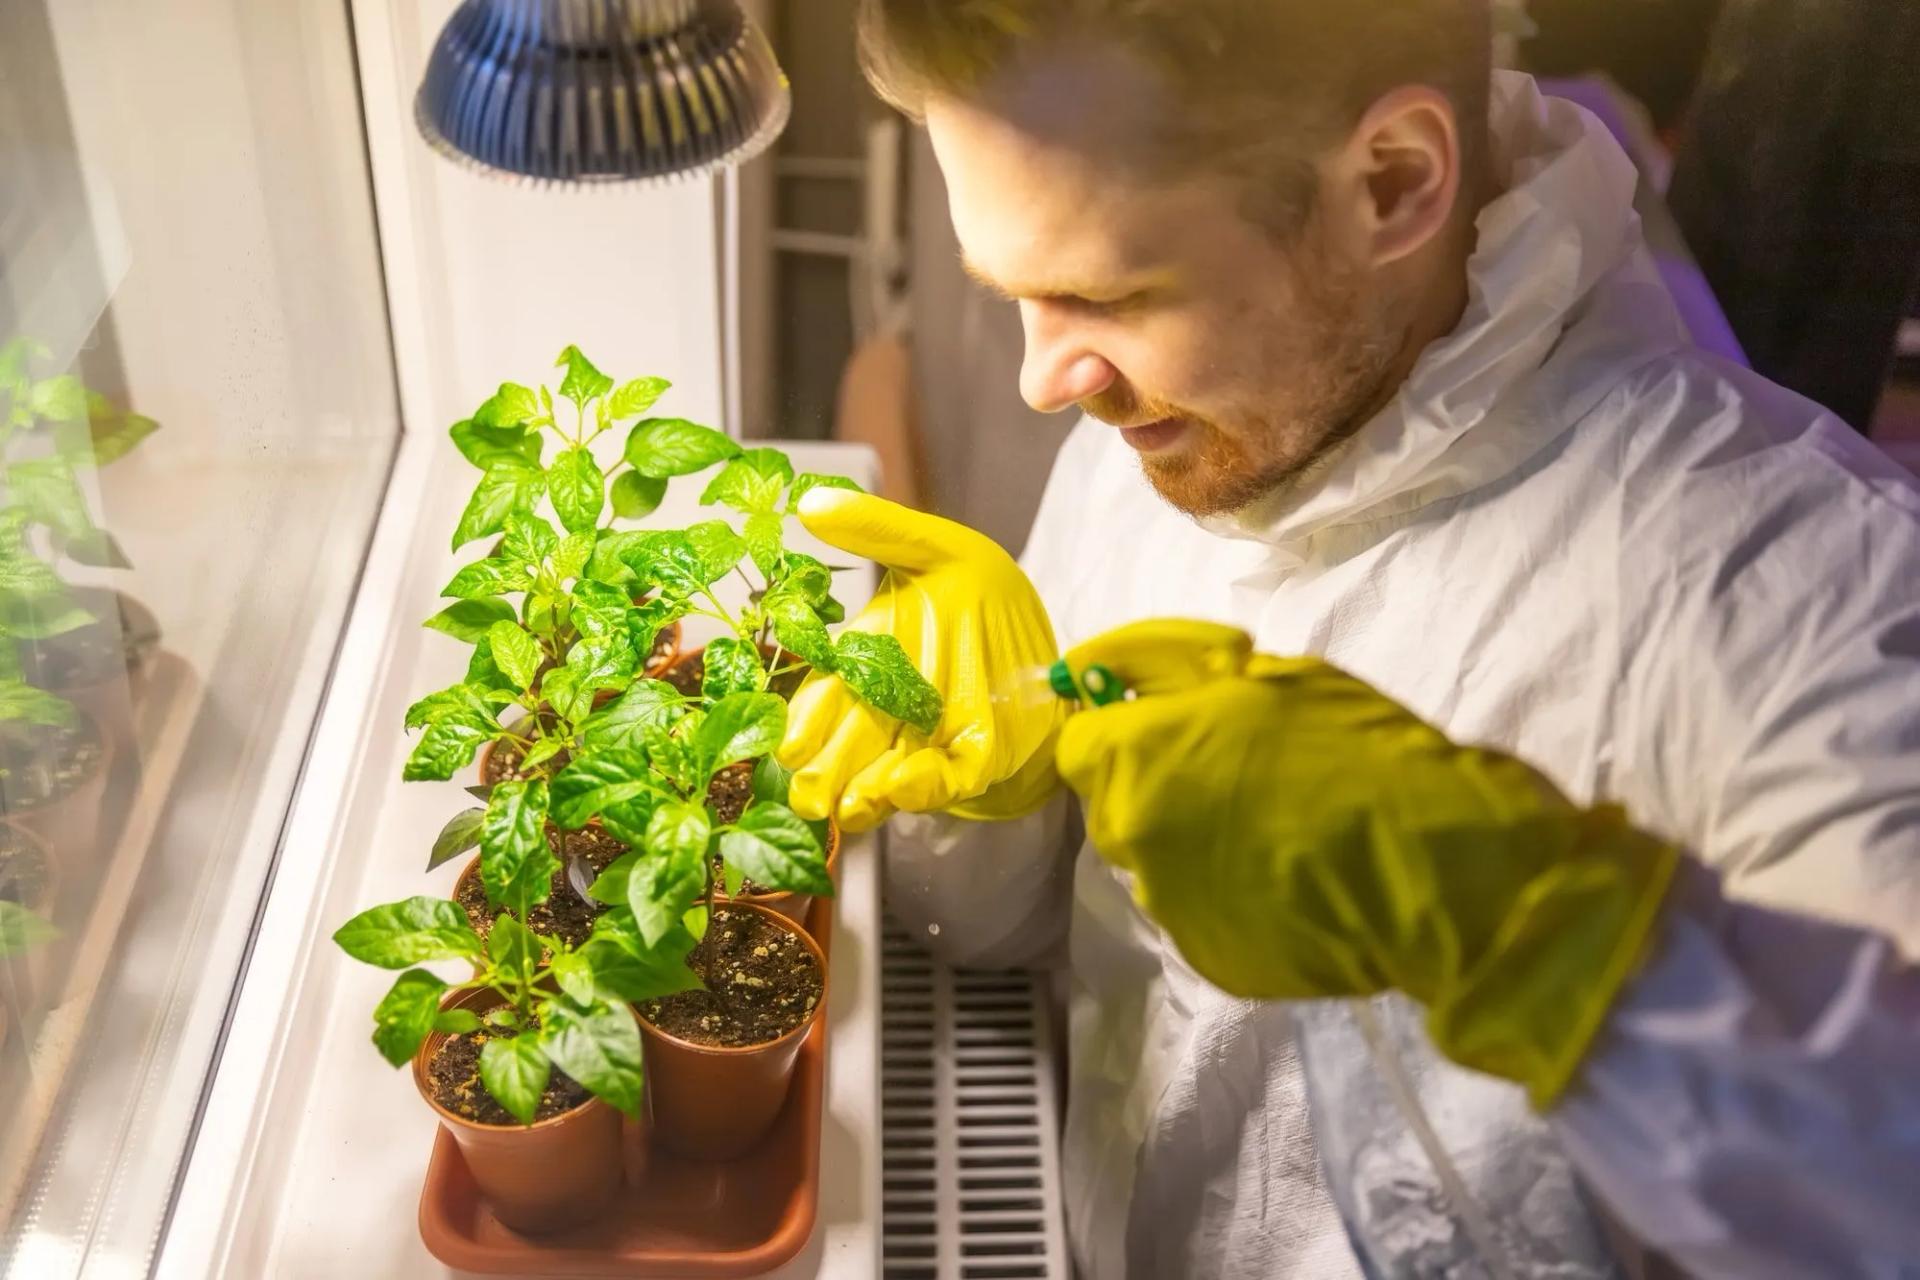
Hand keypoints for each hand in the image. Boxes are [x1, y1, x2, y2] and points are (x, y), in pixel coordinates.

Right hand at [777, 491, 1067, 832]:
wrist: (1043, 619)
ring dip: (866, 793)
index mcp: (864, 660)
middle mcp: (888, 707)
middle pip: (846, 747)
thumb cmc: (977, 583)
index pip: (821, 698)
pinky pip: (947, 776)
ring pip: (884, 774)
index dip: (804, 726)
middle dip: (826, 777)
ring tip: (854, 804)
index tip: (790, 748)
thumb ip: (878, 528)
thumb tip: (811, 501)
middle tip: (810, 797)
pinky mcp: (975, 755)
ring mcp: (930, 735)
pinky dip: (928, 786)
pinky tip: (908, 788)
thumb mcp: (933, 546)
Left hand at [1055, 619, 1678, 1106]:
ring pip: (1158, 861)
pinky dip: (1230, 896)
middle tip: (1238, 774)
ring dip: (1194, 842)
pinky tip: (1290, 880)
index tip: (1160, 724)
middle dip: (1160, 785)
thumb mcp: (1271, 678)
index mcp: (1138, 759)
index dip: (1118, 729)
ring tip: (1275, 830)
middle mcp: (1132, 836)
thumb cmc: (1357, 753)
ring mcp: (1168, 905)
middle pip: (1116, 803)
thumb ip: (1179, 675)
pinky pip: (1201, 911)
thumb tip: (1119, 672)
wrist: (1433, 870)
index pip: (1079, 743)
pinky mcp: (1208, 958)